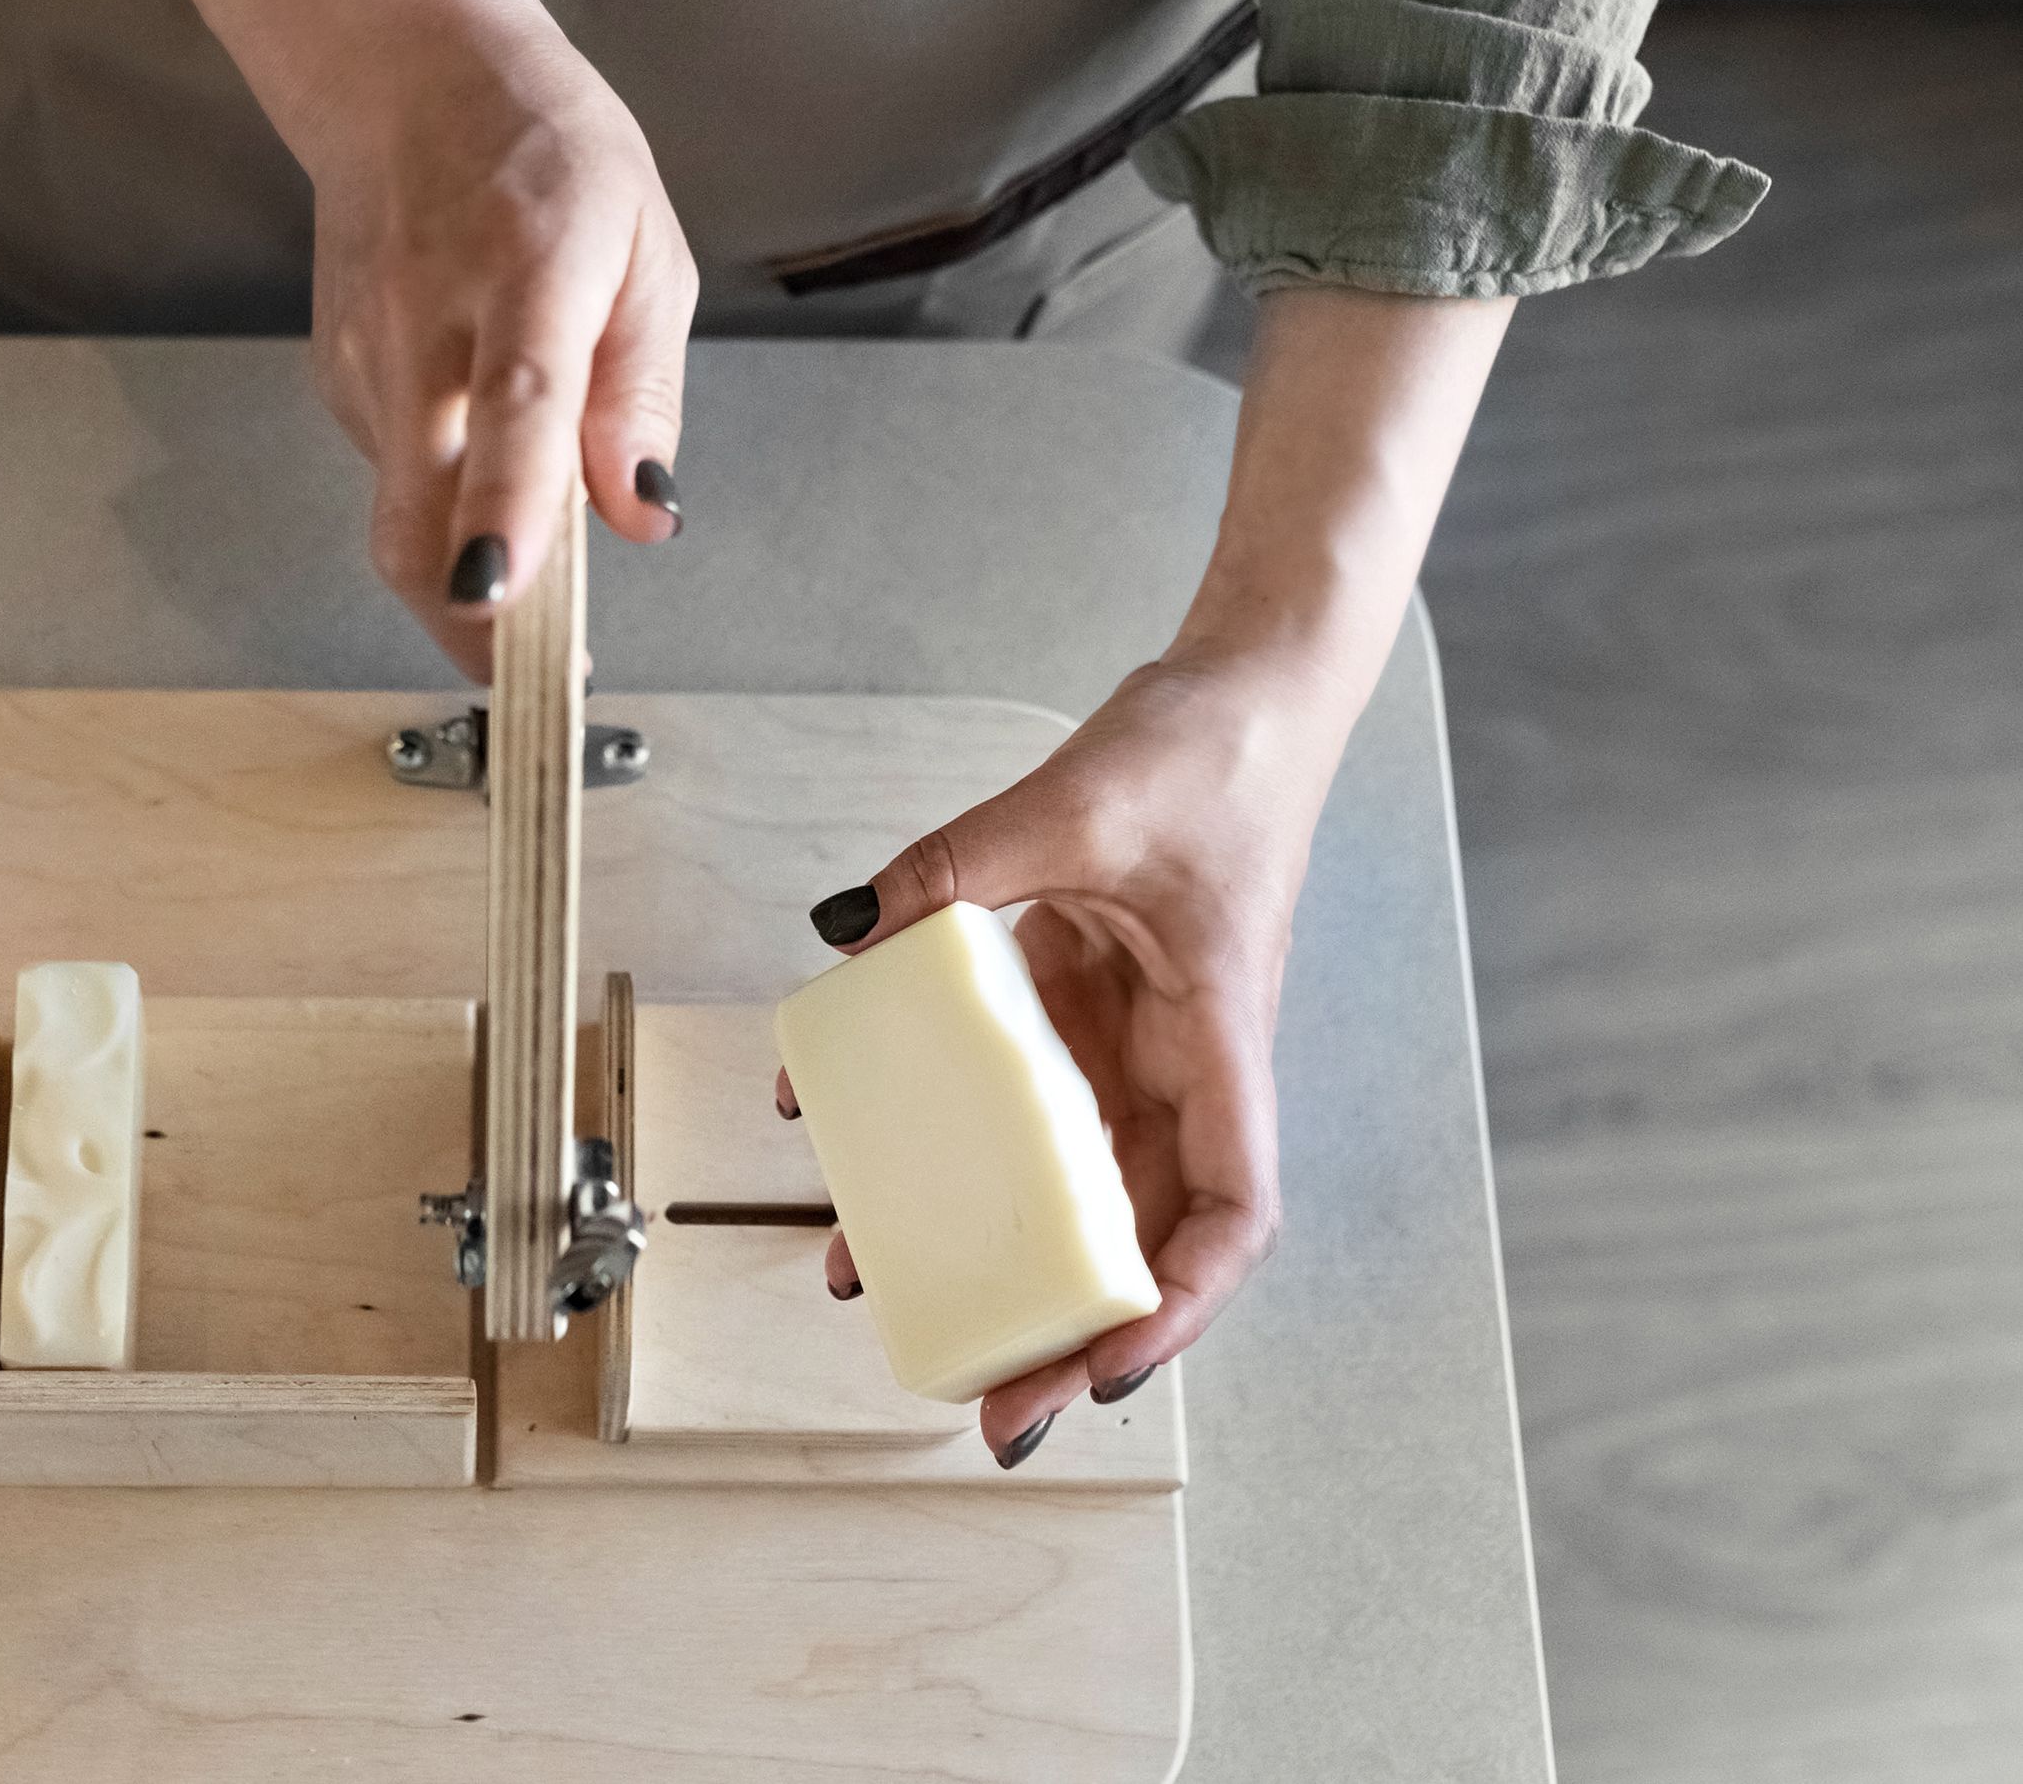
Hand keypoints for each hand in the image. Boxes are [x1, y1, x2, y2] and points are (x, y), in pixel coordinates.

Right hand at [74, 0, 691, 680]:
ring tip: (529, 552)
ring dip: (464, 568)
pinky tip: (478, 451)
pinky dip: (444, 504)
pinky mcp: (337, 382)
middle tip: (536, 676)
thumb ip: (642, 394)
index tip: (499, 594)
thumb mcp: (646, 251)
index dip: (505, 510)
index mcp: (528, 270)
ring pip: (402, 516)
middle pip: (420, 506)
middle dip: (470, 616)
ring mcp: (367, 356)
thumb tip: (644, 515)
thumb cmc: (546, 155)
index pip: (513, 406)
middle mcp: (430, 319)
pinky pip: (396, 480)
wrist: (406, 75)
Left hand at [783, 283, 1512, 1466]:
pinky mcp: (1086, 995)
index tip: (1103, 1365)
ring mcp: (1132, 1031)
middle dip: (1067, 1326)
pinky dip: (954, 1129)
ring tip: (889, 1289)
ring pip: (1070, 1175)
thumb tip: (847, 928)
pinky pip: (1020, 1087)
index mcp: (1217, 1034)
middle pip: (1138, 1228)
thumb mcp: (1077, 799)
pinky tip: (866, 1144)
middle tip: (986, 1403)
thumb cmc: (1212, 747)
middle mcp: (1180, 1056)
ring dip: (995, 1244)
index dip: (1177, 1306)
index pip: (1230, 1212)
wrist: (1242, 685)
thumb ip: (960, 862)